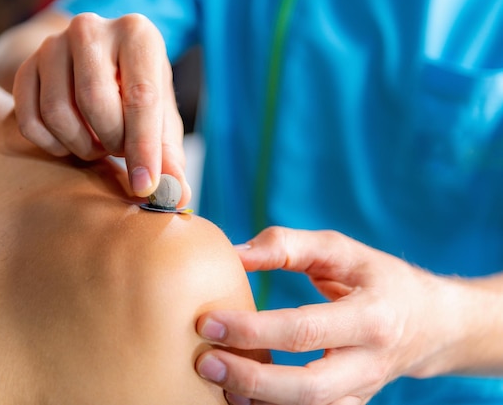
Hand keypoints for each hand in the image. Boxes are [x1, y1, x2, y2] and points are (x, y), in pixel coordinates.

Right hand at [12, 12, 189, 203]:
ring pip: (57, 112)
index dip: (143, 147)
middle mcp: (90, 29)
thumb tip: (178, 195)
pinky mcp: (25, 67)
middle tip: (119, 148)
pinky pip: (30, 121)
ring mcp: (52, 45)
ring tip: (99, 142)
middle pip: (94, 101)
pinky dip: (53, 146)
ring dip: (81, 145)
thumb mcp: (161, 121)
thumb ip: (169, 155)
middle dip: (110, 141)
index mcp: (136, 34)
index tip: (145, 186)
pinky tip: (72, 141)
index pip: (140, 96)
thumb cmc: (138, 98)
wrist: (103, 72)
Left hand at [195, 227, 465, 404]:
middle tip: (204, 363)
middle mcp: (369, 362)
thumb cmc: (378, 279)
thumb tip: (236, 254)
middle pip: (307, 386)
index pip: (305, 329)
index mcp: (370, 317)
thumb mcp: (341, 250)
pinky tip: (241, 395)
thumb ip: (289, 245)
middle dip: (250, 378)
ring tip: (215, 381)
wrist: (431, 324)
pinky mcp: (352, 404)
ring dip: (258, 401)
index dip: (253, 329)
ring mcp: (362, 391)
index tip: (208, 322)